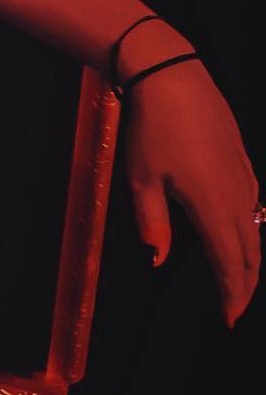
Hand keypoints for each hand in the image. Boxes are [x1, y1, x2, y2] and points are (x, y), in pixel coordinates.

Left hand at [121, 58, 260, 327]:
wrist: (171, 76)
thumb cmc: (151, 128)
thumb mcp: (141, 178)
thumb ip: (152, 222)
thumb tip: (158, 260)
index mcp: (212, 205)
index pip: (228, 263)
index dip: (230, 294)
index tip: (228, 318)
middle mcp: (237, 195)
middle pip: (250, 253)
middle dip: (244, 284)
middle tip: (234, 308)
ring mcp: (244, 176)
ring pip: (255, 229)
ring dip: (249, 259)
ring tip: (238, 280)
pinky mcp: (243, 160)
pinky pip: (253, 205)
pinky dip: (249, 230)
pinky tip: (239, 234)